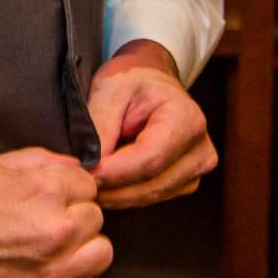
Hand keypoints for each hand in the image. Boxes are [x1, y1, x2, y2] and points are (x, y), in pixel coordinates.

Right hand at [0, 148, 109, 277]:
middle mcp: (57, 232)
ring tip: (55, 247)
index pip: (88, 185)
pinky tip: (51, 271)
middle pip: (96, 219)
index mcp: (46, 193)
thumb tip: (75, 166)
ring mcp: (52, 272)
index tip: (51, 197)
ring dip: (82, 248)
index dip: (68, 189)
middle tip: (47, 220)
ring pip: (100, 255)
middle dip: (75, 215)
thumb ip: (41, 161)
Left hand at [86, 41, 216, 208]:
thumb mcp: (109, 91)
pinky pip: (152, 197)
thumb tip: (89, 165)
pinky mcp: (185, 182)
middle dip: (110, 188)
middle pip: (151, 184)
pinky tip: (104, 185)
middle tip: (77, 184)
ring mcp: (196, 170)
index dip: (113, 172)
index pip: (148, 159)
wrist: (151, 81)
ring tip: (86, 184)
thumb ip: (99, 128)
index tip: (82, 173)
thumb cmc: (132, 81)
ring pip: (150, 195)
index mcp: (187, 120)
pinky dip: (124, 195)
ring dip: (115, 195)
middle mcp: (200, 151)